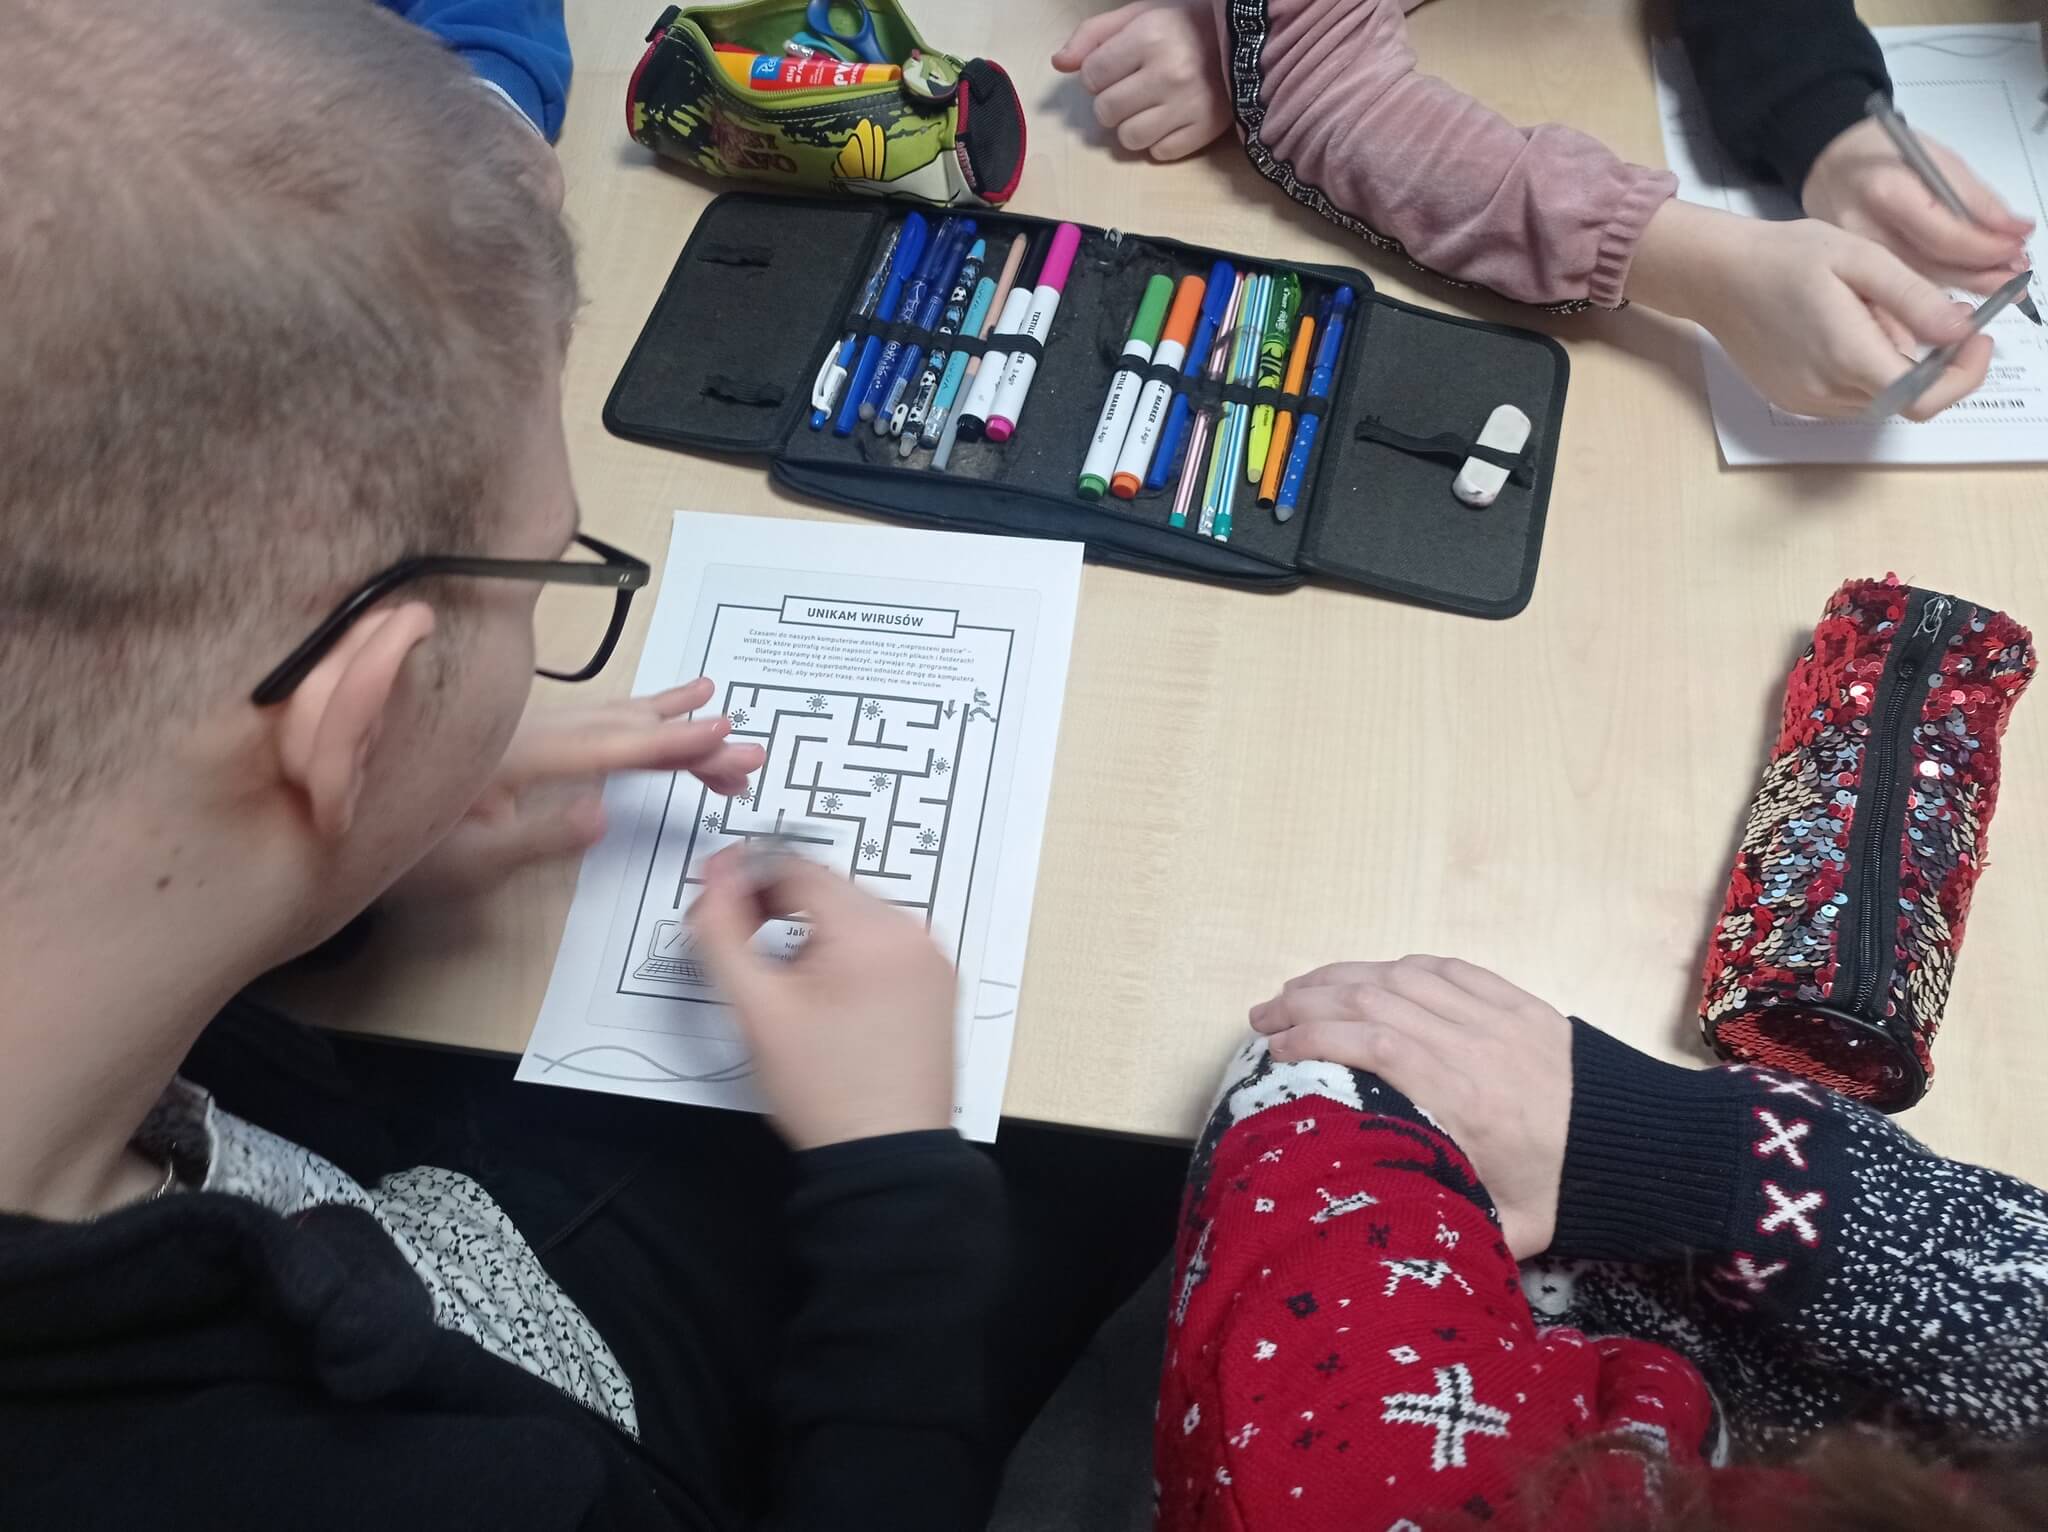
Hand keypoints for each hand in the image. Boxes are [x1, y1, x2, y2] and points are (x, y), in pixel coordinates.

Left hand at [389, 681, 762, 902]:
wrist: (334, 815)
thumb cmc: (393, 843)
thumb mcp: (461, 860)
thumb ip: (534, 836)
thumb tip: (602, 815)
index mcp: (515, 754)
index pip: (611, 748)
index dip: (671, 743)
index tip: (723, 736)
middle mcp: (524, 727)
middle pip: (623, 727)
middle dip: (689, 739)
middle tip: (748, 754)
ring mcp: (523, 725)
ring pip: (611, 717)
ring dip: (669, 722)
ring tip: (718, 707)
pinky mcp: (519, 732)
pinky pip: (592, 715)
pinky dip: (634, 709)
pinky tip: (656, 707)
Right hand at [689, 848, 956, 1149]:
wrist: (885, 1156)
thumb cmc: (828, 1094)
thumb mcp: (757, 1008)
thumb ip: (723, 931)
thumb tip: (717, 875)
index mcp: (875, 931)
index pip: (797, 868)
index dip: (746, 880)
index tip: (718, 902)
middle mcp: (915, 934)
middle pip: (828, 890)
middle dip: (780, 910)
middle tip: (744, 950)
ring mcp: (933, 960)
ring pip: (854, 916)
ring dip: (815, 934)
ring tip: (791, 990)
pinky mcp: (938, 983)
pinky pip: (884, 944)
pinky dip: (849, 956)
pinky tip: (829, 1000)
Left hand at [1052, 0, 1229, 160]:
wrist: (1248, 41)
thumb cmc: (1185, 25)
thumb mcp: (1140, 14)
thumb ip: (1094, 34)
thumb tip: (1060, 64)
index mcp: (1149, 36)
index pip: (1091, 76)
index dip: (1097, 74)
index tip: (1116, 68)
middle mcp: (1168, 72)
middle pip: (1106, 111)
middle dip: (1111, 102)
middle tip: (1131, 89)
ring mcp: (1188, 105)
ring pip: (1129, 138)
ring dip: (1131, 126)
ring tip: (1148, 107)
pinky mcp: (1204, 130)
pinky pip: (1160, 153)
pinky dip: (1159, 141)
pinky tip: (1170, 119)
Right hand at [1248, 955, 1571, 1258]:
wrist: (1643, 1148)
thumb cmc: (1569, 1192)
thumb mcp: (1503, 1226)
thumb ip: (1440, 1217)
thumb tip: (1377, 1225)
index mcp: (1464, 1099)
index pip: (1373, 1046)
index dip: (1315, 1037)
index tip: (1275, 1049)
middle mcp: (1473, 1046)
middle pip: (1373, 1001)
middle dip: (1307, 1002)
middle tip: (1263, 1017)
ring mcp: (1496, 1016)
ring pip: (1403, 976)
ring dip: (1342, 977)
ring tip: (1297, 990)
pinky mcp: (1517, 1002)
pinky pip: (1447, 968)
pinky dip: (1398, 967)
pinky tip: (1368, 976)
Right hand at [1630, 200, 1989, 419]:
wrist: (1716, 277)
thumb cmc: (1782, 258)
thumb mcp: (1860, 258)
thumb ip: (1914, 298)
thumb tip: (1961, 329)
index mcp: (1848, 355)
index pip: (1925, 398)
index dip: (1962, 377)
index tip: (1975, 340)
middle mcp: (1826, 390)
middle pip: (1906, 400)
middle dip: (1936, 364)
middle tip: (1940, 318)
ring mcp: (1807, 401)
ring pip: (1879, 401)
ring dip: (1898, 368)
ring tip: (1879, 316)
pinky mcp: (1793, 400)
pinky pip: (1849, 398)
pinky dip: (1867, 373)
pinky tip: (1849, 333)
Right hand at [1804, 118, 2031, 294]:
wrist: (1827, 166)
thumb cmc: (1879, 153)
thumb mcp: (1934, 157)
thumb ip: (1973, 198)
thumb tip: (2011, 229)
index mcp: (1886, 193)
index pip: (1946, 236)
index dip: (1988, 247)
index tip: (2017, 243)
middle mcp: (1864, 233)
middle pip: (1934, 269)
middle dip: (1983, 274)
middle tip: (2016, 272)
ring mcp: (1853, 259)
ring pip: (1920, 285)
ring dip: (1966, 284)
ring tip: (2000, 278)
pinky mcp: (1851, 272)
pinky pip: (1901, 288)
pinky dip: (1937, 289)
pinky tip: (1962, 283)